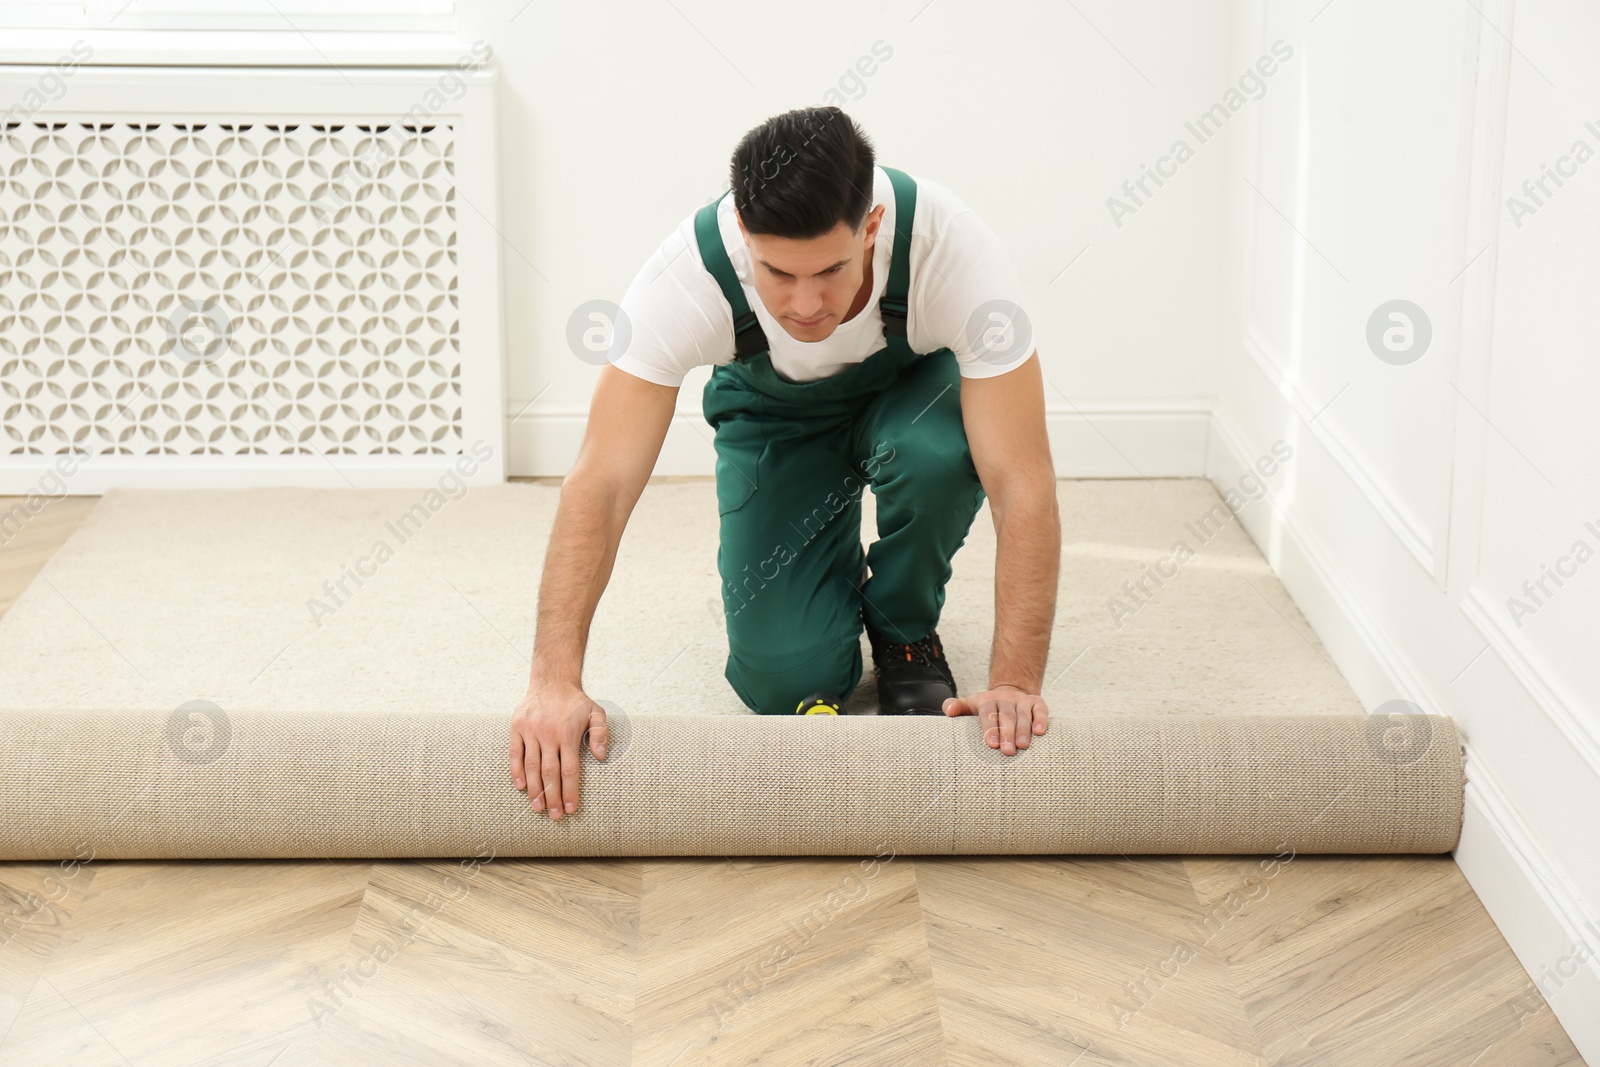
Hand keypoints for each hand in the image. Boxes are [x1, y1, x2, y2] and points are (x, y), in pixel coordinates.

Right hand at [509, 678, 609, 819]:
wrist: (551, 680)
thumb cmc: (576, 702)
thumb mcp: (596, 712)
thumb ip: (601, 733)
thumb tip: (602, 757)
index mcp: (567, 733)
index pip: (569, 769)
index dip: (570, 791)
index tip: (571, 809)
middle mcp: (548, 734)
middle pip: (549, 772)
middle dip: (552, 797)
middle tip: (554, 816)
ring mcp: (530, 731)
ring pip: (530, 766)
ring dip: (534, 790)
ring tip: (538, 808)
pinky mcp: (516, 728)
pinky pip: (514, 754)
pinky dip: (516, 772)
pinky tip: (521, 788)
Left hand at [943, 685, 1048, 754]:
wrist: (1009, 693)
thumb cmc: (986, 708)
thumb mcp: (969, 705)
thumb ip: (956, 707)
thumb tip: (949, 710)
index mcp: (987, 700)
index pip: (988, 712)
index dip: (990, 727)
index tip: (992, 744)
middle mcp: (1005, 698)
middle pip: (1007, 715)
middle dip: (1007, 733)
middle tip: (1008, 751)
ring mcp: (1021, 700)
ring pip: (1023, 714)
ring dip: (1024, 730)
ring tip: (1023, 746)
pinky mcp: (1036, 702)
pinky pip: (1040, 709)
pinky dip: (1041, 719)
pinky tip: (1040, 732)